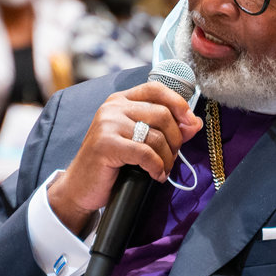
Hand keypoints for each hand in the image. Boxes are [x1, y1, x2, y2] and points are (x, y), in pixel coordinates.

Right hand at [46, 82, 201, 235]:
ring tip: (163, 169)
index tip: (191, 122)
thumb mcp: (139, 140)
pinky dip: (157, 167)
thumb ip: (165, 129)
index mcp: (121, 100)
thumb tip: (195, 123)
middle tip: (172, 157)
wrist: (81, 186)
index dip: (178, 103)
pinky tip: (156, 175)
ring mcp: (107, 124)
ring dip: (167, 158)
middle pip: (162, 114)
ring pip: (156, 136)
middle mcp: (113, 107)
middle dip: (175, 139)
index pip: (156, 89)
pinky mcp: (106, 144)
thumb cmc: (111, 163)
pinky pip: (145, 154)